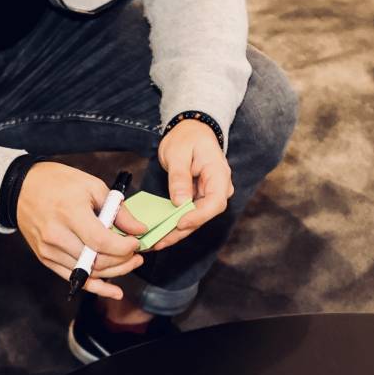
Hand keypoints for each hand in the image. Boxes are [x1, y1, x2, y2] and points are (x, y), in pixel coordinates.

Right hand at [16, 161, 143, 297]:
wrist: (22, 188)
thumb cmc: (58, 182)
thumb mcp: (93, 186)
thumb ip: (118, 211)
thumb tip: (138, 230)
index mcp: (70, 213)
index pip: (102, 242)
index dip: (124, 247)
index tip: (136, 242)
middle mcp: (56, 235)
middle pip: (97, 261)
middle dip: (123, 261)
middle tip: (137, 255)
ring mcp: (49, 250)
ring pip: (89, 273)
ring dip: (114, 272)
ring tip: (130, 263)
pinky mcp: (46, 258)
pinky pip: (74, 279)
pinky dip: (96, 287)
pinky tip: (114, 291)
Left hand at [148, 118, 233, 250]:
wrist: (191, 131)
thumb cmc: (186, 138)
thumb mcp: (178, 153)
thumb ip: (179, 177)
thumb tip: (180, 202)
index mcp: (219, 174)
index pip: (215, 202)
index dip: (198, 216)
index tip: (179, 223)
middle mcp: (219, 188)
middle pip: (204, 215)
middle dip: (182, 230)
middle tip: (159, 241)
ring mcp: (209, 195)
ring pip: (195, 219)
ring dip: (175, 232)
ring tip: (154, 242)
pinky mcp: (199, 199)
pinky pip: (188, 214)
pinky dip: (174, 224)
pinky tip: (158, 233)